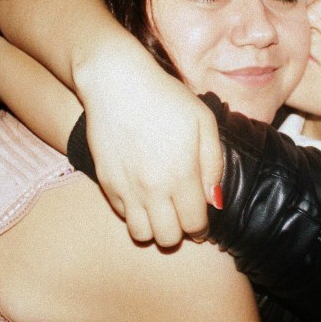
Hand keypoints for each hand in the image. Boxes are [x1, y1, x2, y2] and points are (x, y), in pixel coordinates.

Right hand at [77, 54, 225, 247]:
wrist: (116, 83)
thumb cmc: (166, 97)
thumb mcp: (203, 121)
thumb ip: (213, 163)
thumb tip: (214, 200)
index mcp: (181, 174)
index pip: (194, 224)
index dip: (201, 228)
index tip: (200, 220)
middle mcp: (153, 188)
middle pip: (168, 238)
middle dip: (179, 232)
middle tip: (181, 215)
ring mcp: (126, 187)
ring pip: (141, 234)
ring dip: (154, 228)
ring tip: (161, 210)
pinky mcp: (106, 182)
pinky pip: (122, 215)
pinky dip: (134, 213)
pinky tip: (142, 194)